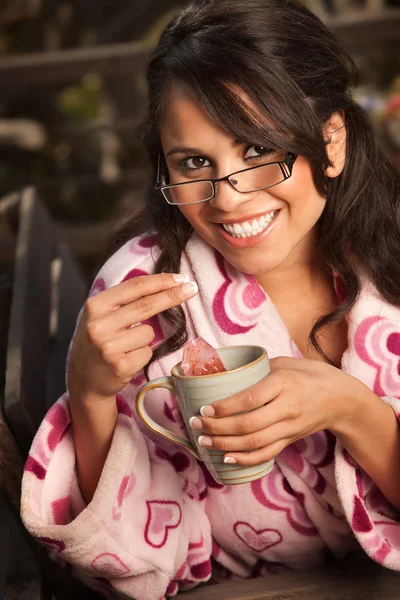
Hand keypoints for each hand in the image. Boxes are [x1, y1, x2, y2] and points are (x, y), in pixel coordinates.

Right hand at [68, 273, 197, 402]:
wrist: (84, 379)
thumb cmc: (99, 341)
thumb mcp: (102, 315)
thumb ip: (124, 301)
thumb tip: (164, 284)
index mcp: (95, 305)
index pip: (134, 286)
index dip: (160, 281)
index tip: (181, 278)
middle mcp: (99, 325)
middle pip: (146, 305)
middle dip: (172, 296)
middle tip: (192, 288)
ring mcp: (108, 347)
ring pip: (149, 332)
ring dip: (145, 339)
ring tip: (126, 347)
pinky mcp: (119, 366)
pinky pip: (147, 352)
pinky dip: (142, 355)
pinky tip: (126, 359)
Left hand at [189, 356, 363, 465]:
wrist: (341, 398)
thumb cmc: (309, 374)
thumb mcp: (284, 363)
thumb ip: (257, 369)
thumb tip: (224, 373)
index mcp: (283, 383)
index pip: (249, 399)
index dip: (224, 407)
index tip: (204, 408)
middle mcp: (287, 408)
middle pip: (248, 425)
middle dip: (218, 428)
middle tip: (196, 425)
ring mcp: (290, 427)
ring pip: (255, 443)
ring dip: (226, 445)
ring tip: (204, 442)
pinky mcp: (291, 439)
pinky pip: (267, 454)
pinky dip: (245, 459)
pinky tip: (226, 458)